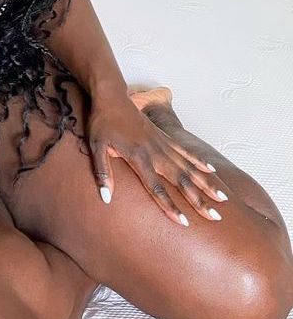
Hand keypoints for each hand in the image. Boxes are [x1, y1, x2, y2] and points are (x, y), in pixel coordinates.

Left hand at [87, 93, 228, 225]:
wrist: (111, 96)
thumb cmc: (102, 122)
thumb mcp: (96, 147)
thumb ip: (103, 172)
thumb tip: (106, 198)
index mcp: (138, 157)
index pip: (156, 187)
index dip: (170, 206)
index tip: (184, 222)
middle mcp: (154, 152)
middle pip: (180, 180)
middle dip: (198, 199)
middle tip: (215, 216)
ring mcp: (162, 143)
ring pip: (188, 166)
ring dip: (205, 182)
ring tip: (222, 197)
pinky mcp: (164, 136)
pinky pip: (185, 150)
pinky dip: (199, 160)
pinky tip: (212, 170)